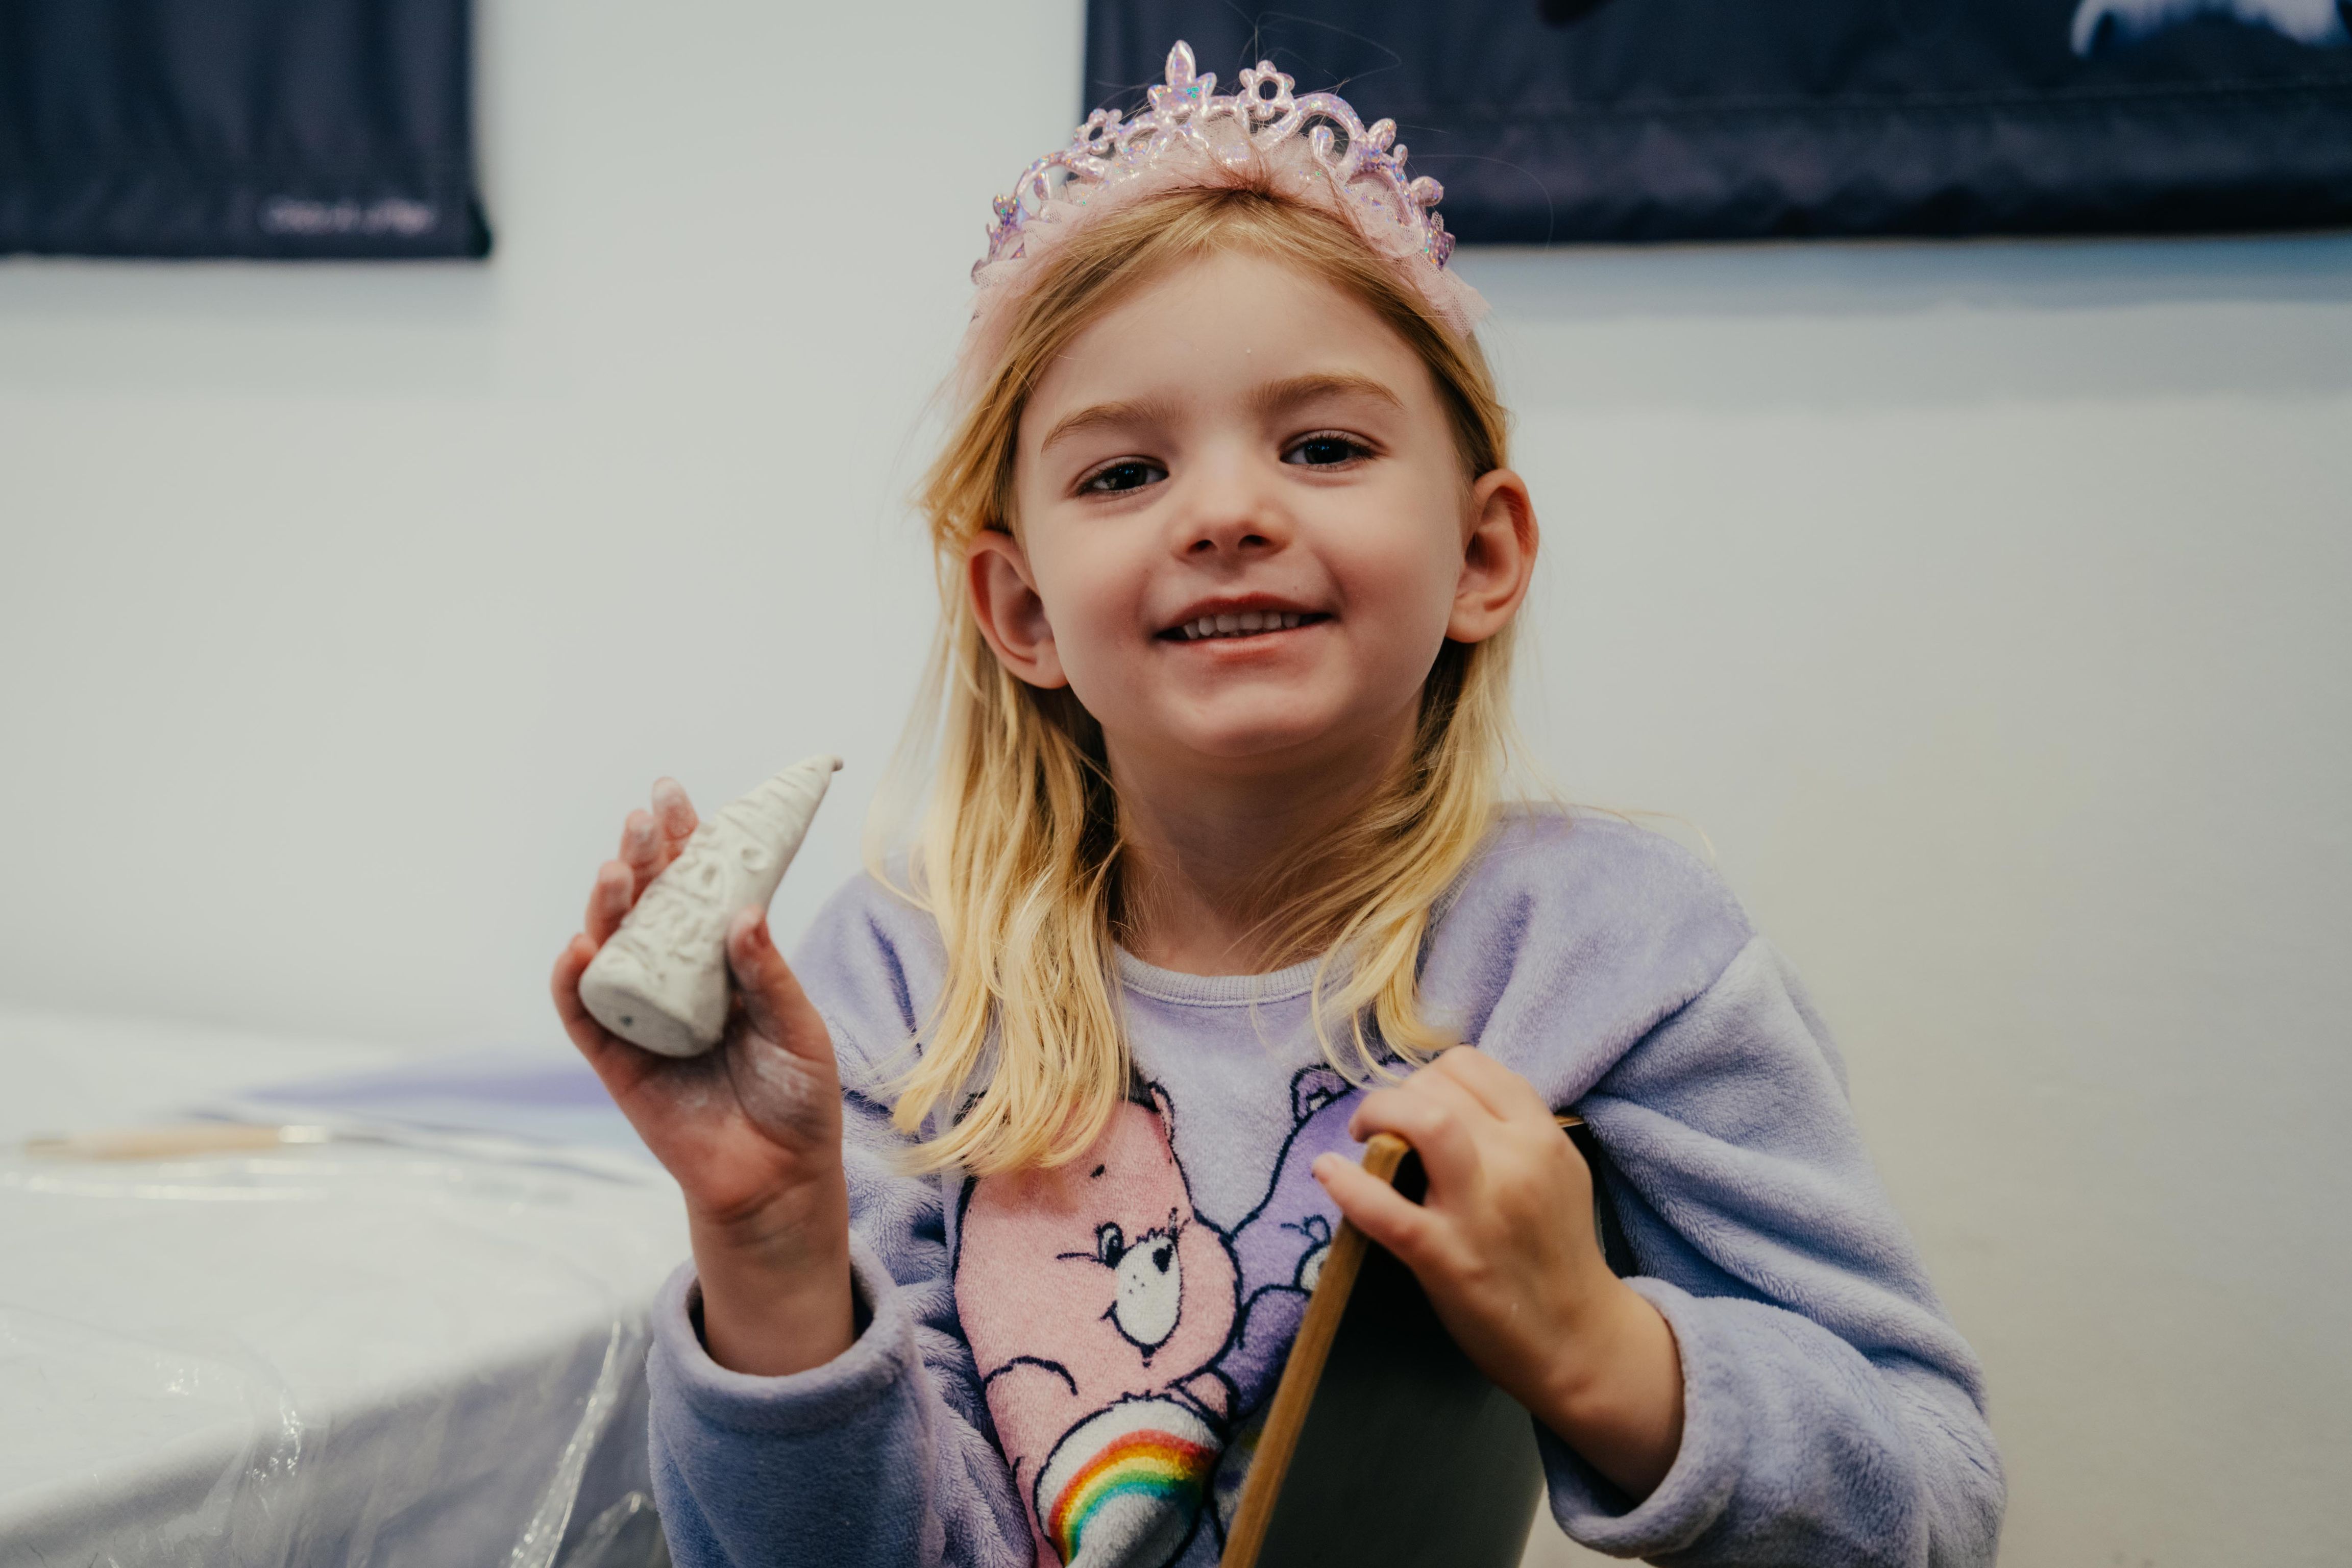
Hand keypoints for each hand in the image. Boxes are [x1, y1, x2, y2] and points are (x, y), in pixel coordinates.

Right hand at [551, 779, 852, 1375]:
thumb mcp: (798, 1028)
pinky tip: (580, 945)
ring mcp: (644, 1017)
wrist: (780, 1178)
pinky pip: (585, 1015)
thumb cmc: (798, 1099)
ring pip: (611, 949)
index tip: (674, 797)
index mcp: (726, 964)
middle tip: (643, 822)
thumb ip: (768, 974)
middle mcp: (679, 981)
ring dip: (606, 906)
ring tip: (615, 870)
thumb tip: (743, 913)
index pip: (698, 892)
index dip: (684, 845)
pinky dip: (575, 980)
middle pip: (648, 909)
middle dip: (642, 861)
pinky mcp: (618, 1061)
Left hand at [1311, 1047, 1683, 1497]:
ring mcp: (1481, 1210)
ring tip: (1362, 1135)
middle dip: (1399, 1095)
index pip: (1472, 1066)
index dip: (1429, 1076)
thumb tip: (1442, 1099)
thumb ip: (1511, 1130)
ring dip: (1378, 1113)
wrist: (1577, 1338)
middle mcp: (1517, 1162)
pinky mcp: (1447, 1257)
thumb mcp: (1555, 1172)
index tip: (1416, 1102)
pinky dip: (1348, 1185)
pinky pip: (1386, 1209)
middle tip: (1384, 1125)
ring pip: (1425, 1122)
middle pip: (1440, 1086)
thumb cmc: (1554, 1251)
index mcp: (1543, 1137)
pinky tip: (1326, 1173)